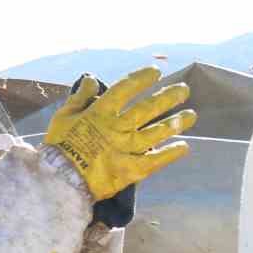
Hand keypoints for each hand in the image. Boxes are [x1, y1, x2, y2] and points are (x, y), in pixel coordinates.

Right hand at [45, 67, 196, 200]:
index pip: (125, 89)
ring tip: (192, 115)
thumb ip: (80, 97)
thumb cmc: (60, 146)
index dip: (141, 79)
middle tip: (184, 90)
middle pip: (147, 109)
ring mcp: (127, 148)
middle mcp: (118, 127)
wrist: (61, 179)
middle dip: (167, 97)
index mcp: (100, 112)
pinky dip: (171, 153)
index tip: (156, 72)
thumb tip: (93, 79)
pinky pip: (156, 160)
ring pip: (156, 132)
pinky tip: (185, 146)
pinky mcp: (132, 169)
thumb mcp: (64, 115)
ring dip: (176, 122)